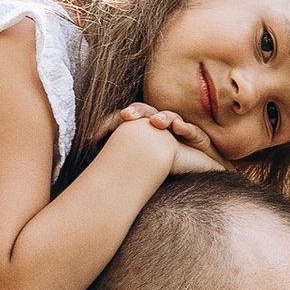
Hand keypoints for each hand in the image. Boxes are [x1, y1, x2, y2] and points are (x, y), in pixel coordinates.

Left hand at [104, 100, 226, 177]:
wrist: (201, 177)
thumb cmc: (169, 173)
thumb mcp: (140, 169)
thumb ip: (118, 163)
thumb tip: (88, 163)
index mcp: (146, 129)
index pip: (130, 119)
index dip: (116, 121)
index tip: (101, 131)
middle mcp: (164, 126)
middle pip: (148, 112)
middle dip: (138, 112)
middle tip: (126, 116)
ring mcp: (182, 130)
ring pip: (171, 117)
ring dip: (163, 117)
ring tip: (155, 122)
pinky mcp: (201, 140)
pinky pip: (194, 132)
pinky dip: (186, 128)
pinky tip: (178, 128)